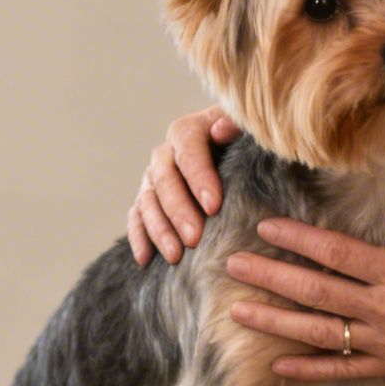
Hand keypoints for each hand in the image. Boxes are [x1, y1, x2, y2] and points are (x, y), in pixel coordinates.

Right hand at [128, 107, 240, 264]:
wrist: (233, 155)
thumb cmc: (245, 144)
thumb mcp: (247, 130)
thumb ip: (238, 127)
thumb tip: (222, 128)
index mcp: (189, 131)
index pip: (188, 150)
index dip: (198, 177)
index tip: (214, 206)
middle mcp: (166, 153)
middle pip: (165, 179)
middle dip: (179, 212)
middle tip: (194, 239)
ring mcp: (153, 178)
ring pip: (148, 201)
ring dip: (159, 230)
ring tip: (176, 256)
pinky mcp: (148, 200)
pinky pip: (137, 217)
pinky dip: (138, 237)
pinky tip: (145, 259)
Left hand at [224, 198, 384, 382]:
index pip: (337, 253)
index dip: (297, 239)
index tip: (265, 227)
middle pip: (317, 291)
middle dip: (271, 277)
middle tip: (231, 266)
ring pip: (319, 333)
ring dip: (275, 323)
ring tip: (237, 313)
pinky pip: (342, 371)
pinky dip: (309, 370)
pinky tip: (277, 366)